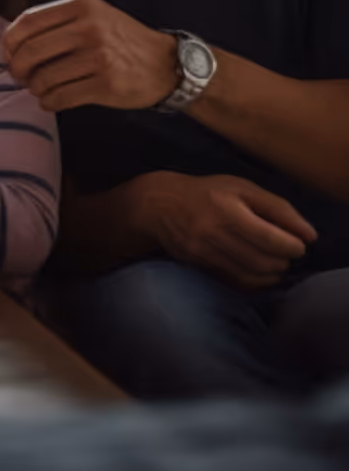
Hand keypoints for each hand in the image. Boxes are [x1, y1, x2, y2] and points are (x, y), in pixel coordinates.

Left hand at [3, 0, 178, 111]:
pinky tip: (52, 100)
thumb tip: (10, 43)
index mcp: (82, 6)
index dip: (9, 43)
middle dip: (16, 69)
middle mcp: (90, 28)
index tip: (8, 56)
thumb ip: (56, 22)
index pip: (27, 22)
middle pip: (30, 52)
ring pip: (43, 78)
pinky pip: (59, 97)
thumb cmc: (120, 40)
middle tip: (19, 77)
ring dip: (34, 88)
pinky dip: (48, 102)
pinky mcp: (106, 84)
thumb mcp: (93, 16)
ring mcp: (100, 57)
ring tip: (40, 88)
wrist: (167, 64)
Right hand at [145, 172, 315, 290]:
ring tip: (275, 262)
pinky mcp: (198, 264)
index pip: (269, 238)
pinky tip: (259, 272)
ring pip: (250, 275)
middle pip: (262, 261)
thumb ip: (278, 208)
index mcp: (226, 207)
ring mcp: (202, 250)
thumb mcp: (242, 188)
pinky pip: (235, 281)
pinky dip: (255, 281)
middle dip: (283, 261)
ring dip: (272, 273)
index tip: (299, 244)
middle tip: (287, 253)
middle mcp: (211, 231)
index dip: (292, 246)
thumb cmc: (208, 193)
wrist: (160, 205)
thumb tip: (310, 235)